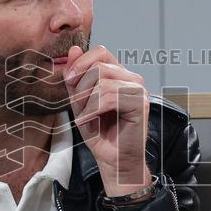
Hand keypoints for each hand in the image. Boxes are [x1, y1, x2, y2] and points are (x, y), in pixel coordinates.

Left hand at [64, 44, 151, 195]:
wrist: (113, 160)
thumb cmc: (100, 133)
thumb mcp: (80, 101)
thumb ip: (76, 77)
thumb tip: (73, 50)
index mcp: (119, 75)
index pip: (101, 52)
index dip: (81, 63)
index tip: (69, 80)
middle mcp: (132, 79)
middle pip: (99, 67)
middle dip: (81, 88)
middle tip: (78, 108)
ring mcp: (139, 90)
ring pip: (103, 82)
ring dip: (86, 102)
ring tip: (86, 117)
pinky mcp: (140, 104)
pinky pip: (109, 97)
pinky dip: (93, 110)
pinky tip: (90, 121)